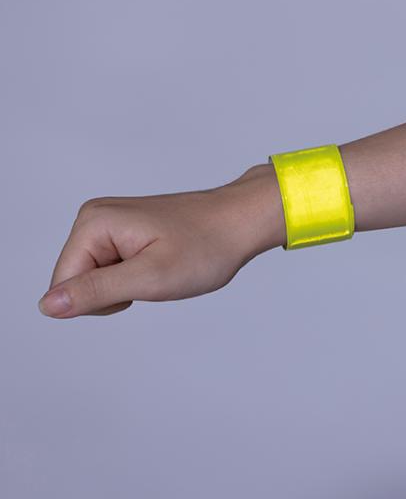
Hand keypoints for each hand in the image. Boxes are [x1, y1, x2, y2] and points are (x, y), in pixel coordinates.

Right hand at [38, 164, 285, 317]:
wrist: (240, 222)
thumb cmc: (205, 246)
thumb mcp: (150, 277)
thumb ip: (95, 292)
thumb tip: (47, 306)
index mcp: (94, 223)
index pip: (63, 285)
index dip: (103, 300)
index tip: (142, 282)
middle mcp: (95, 217)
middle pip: (77, 281)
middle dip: (116, 291)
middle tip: (156, 274)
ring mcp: (111, 222)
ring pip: (96, 279)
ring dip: (128, 285)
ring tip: (162, 266)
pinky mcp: (125, 231)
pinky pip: (114, 269)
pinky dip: (137, 275)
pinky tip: (162, 261)